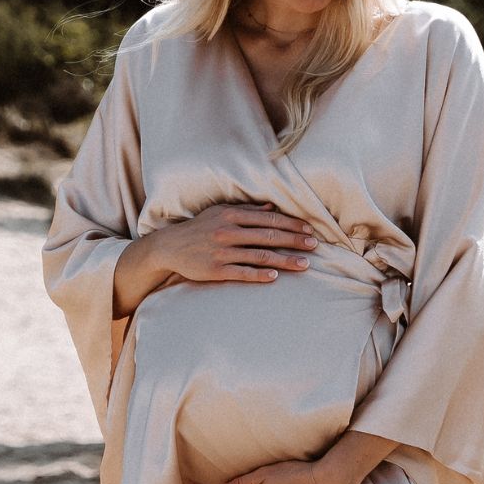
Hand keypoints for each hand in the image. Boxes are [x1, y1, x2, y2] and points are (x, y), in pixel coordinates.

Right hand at [158, 201, 316, 284]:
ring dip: (284, 260)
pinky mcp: (215, 269)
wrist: (169, 247)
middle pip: (268, 236)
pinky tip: (275, 277)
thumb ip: (246, 210)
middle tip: (314, 245)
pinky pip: (242, 272)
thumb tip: (272, 207)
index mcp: (231, 215)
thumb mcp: (219, 213)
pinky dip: (259, 274)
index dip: (290, 224)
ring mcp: (222, 251)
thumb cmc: (199, 228)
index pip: (268, 219)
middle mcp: (228, 231)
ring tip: (304, 265)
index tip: (309, 230)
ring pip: (259, 255)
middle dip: (294, 240)